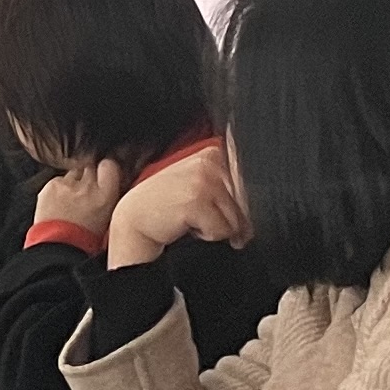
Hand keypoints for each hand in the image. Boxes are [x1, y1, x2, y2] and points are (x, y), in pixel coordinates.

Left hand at [34, 156, 128, 240]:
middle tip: (85, 194)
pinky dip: (58, 190)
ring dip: (73, 183)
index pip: (109, 166)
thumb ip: (109, 196)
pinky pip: (57, 181)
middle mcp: (87, 187)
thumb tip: (111, 183)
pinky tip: (59, 205)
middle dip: (88, 177)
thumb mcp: (108, 218)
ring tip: (71, 203)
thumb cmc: (84, 240)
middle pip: (90, 167)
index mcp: (106, 196)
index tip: (104, 173)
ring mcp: (67, 186)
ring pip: (73, 173)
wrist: (58, 248)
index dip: (105, 169)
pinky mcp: (51, 187)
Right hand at [108, 143, 246, 268]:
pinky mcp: (196, 202)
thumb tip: (254, 220)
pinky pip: (222, 231)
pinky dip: (207, 235)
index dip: (237, 203)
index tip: (214, 205)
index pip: (248, 184)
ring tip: (191, 218)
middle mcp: (209, 162)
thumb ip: (231, 192)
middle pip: (245, 203)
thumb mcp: (200, 188)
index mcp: (212, 154)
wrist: (135, 218)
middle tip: (201, 215)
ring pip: (236, 218)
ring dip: (216, 226)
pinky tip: (186, 224)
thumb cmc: (168, 205)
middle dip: (229, 218)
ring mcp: (202, 180)